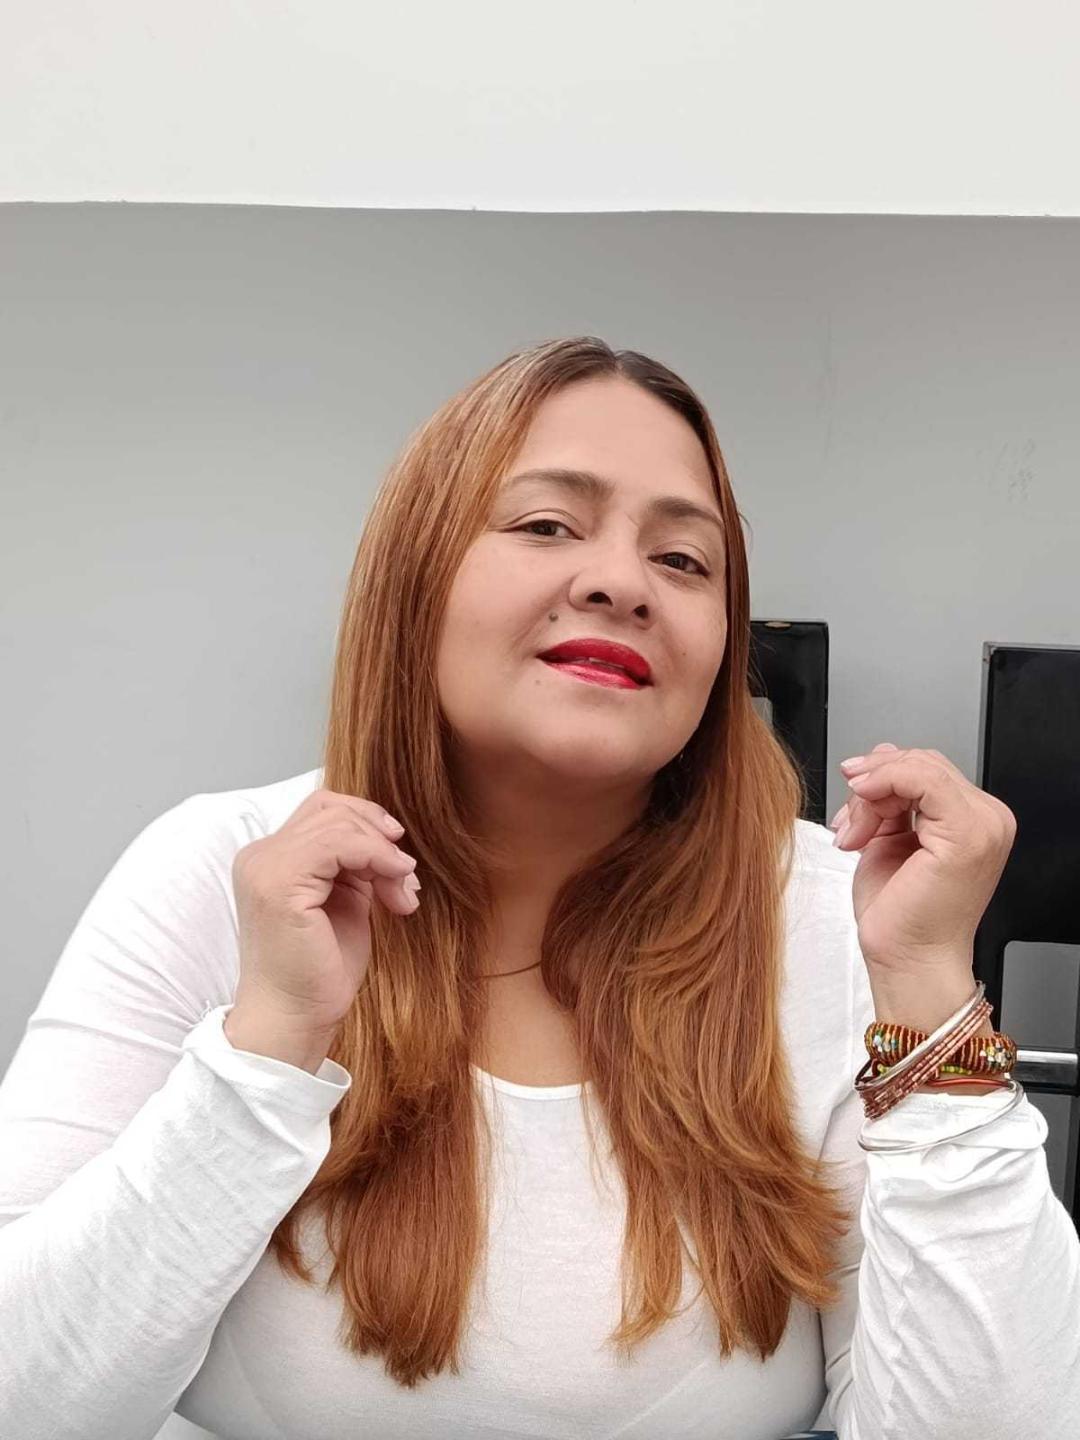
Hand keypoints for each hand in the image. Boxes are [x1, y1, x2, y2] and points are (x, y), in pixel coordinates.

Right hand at [230, 788, 421, 1036]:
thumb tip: (390, 839)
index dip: (366, 822)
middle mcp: (259, 856)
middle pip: (331, 809)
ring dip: (383, 853)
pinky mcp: (280, 884)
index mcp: (269, 859)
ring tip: (402, 892)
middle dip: (379, 838)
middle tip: (406, 880)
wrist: (295, 1019)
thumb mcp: (345, 901)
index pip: (321, 809)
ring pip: (338, 823)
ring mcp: (265, 867)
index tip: (398, 857)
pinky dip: (376, 857)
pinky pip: (338, 844)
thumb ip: (355, 865)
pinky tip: (396, 885)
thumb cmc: (319, 971)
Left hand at [829, 742, 1016, 972]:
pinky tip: (861, 813)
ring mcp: (984, 824)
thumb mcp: (886, 838)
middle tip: (849, 824)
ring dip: (871, 796)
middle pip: (920, 763)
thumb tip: (878, 757)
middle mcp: (987, 818)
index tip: (850, 795)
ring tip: (855, 836)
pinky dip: (883, 784)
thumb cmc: (899, 915)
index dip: (880, 775)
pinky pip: (922, 779)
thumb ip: (889, 797)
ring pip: (917, 768)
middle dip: (872, 785)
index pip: (926, 767)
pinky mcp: (968, 834)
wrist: (908, 961)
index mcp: (974, 819)